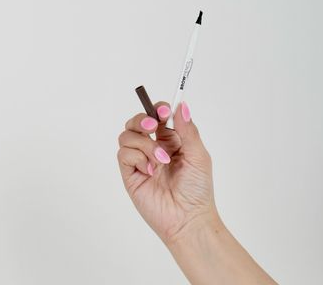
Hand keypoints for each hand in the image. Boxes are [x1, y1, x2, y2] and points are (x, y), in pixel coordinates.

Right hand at [117, 100, 218, 244]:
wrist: (188, 218)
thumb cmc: (197, 189)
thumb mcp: (198, 155)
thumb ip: (188, 129)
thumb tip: (181, 105)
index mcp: (171, 141)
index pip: (157, 116)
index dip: (157, 109)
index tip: (164, 110)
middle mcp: (153, 148)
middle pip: (136, 122)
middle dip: (142, 119)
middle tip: (153, 126)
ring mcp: (140, 160)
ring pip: (127, 135)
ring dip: (145, 144)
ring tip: (160, 161)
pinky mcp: (130, 174)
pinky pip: (123, 154)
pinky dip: (137, 158)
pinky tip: (150, 171)